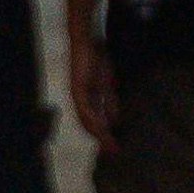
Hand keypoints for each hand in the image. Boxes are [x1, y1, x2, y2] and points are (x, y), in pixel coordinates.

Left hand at [66, 26, 118, 153]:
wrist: (86, 40)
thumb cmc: (96, 58)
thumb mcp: (107, 84)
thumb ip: (109, 101)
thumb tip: (115, 120)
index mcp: (87, 100)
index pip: (94, 123)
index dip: (104, 135)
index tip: (115, 147)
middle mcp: (80, 101)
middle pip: (90, 126)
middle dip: (102, 139)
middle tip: (114, 151)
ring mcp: (78, 96)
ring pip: (87, 121)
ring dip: (99, 134)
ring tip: (110, 144)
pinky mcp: (78, 90)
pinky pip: (86, 109)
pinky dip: (94, 120)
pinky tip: (102, 128)